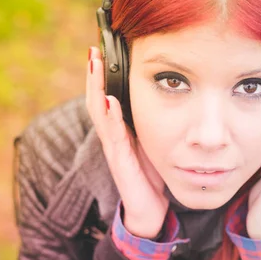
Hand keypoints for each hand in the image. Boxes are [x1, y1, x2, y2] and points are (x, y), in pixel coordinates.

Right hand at [85, 47, 168, 238]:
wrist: (149, 210)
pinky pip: (113, 137)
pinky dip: (110, 117)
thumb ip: (154, 123)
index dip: (102, 75)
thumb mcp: (154, 143)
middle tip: (93, 50)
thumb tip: (166, 96)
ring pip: (100, 113)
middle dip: (94, 75)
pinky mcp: (119, 163)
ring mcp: (114, 149)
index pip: (106, 97)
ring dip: (96, 88)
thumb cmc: (151, 175)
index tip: (101, 50)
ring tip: (95, 65)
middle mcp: (113, 137)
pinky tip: (109, 101)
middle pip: (97, 100)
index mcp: (121, 130)